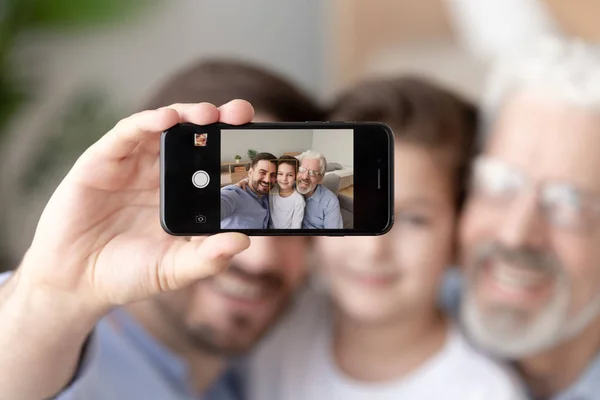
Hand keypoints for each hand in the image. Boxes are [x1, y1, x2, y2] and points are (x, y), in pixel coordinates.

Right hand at [15, 100, 253, 315]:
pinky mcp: (102, 160)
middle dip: (220, 120)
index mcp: (184, 195)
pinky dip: (148, 121)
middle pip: (195, 136)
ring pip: (165, 127)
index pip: (214, 163)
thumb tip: (244, 241)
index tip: (260, 142)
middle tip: (243, 114)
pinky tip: (166, 119)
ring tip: (210, 114)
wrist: (74, 281)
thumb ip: (207, 258)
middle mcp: (162, 174)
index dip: (235, 149)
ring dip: (188, 115)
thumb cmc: (128, 273)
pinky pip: (128, 133)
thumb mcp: (174, 269)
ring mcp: (133, 165)